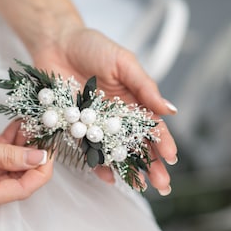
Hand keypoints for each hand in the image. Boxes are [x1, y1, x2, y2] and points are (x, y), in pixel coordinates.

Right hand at [0, 119, 51, 213]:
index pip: (22, 189)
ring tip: (29, 126)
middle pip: (17, 177)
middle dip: (32, 154)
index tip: (51, 151)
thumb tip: (38, 158)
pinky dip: (6, 145)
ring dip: (20, 146)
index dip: (41, 171)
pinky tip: (15, 129)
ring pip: (8, 165)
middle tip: (42, 134)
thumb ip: (8, 155)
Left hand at [30, 28, 176, 194]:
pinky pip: (86, 147)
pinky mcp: (75, 126)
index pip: (152, 125)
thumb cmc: (93, 47)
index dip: (163, 142)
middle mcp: (116, 115)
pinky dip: (96, 162)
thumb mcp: (123, 62)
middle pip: (136, 142)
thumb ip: (145, 86)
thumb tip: (170, 110)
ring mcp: (96, 123)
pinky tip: (107, 176)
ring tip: (140, 187)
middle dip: (151, 163)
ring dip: (127, 169)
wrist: (58, 43)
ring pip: (114, 150)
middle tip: (162, 184)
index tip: (172, 158)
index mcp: (132, 100)